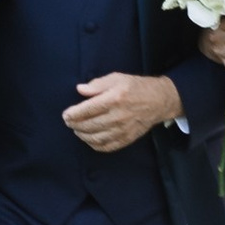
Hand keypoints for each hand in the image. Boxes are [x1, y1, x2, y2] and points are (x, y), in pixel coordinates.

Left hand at [63, 72, 182, 152]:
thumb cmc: (135, 87)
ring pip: (96, 138)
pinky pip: (106, 147)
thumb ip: (97, 84)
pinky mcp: (127, 139)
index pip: (88, 109)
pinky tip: (89, 139)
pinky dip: (94, 145)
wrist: (158, 100)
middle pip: (89, 125)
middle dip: (75, 125)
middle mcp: (118, 116)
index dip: (73, 114)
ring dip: (82, 135)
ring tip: (76, 130)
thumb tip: (80, 89)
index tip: (66, 114)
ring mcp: (123, 130)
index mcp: (115, 98)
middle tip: (68, 122)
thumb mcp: (117, 78)